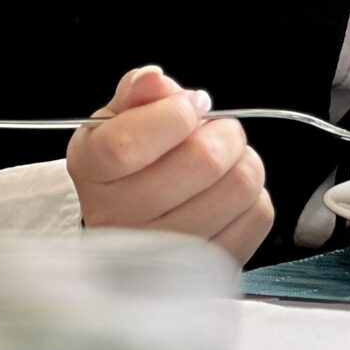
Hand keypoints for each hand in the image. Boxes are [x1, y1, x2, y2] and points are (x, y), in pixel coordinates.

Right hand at [66, 65, 272, 263]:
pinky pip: (257, 217)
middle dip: (223, 132)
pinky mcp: (203, 267)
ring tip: (225, 162)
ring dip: (243, 161)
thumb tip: (154, 83)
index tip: (190, 106)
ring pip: (239, 187)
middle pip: (202, 161)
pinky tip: (227, 194)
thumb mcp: (122, 117)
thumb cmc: (130, 163)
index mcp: (92, 170)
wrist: (130, 217)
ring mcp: (161, 252)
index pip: (127, 146)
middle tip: (216, 131)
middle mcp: (119, 217)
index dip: (174, 115)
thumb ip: (139, 92)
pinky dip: (253, 196)